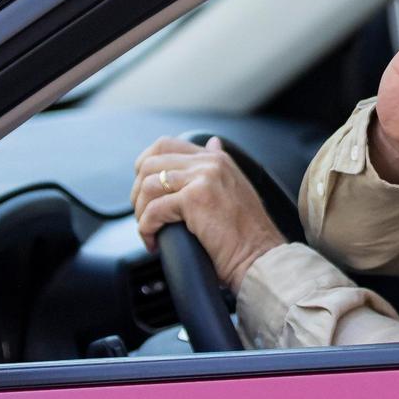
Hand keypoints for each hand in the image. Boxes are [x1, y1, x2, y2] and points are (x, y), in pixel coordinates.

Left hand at [131, 137, 285, 291]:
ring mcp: (203, 178)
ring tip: (149, 230)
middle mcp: (210, 163)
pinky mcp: (195, 199)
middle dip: (137, 191)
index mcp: (217, 159)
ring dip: (140, 212)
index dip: (145, 166)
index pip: (167, 145)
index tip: (143, 190)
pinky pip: (153, 210)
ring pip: (148, 185)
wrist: (260, 256)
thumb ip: (218, 165)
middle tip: (142, 214)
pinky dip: (147, 229)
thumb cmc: (248, 233)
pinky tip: (155, 242)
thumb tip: (213, 143)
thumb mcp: (236, 187)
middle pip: (150, 162)